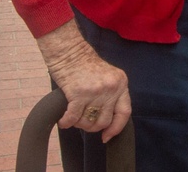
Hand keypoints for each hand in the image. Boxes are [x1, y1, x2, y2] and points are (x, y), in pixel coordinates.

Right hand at [37, 20, 131, 142]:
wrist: (70, 52)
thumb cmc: (85, 65)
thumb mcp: (108, 77)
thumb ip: (112, 95)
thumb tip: (107, 121)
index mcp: (121, 84)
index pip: (125, 112)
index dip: (116, 128)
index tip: (107, 136)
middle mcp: (111, 88)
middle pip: (104, 121)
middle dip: (92, 127)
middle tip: (83, 123)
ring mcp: (96, 91)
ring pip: (88, 121)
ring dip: (78, 124)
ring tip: (73, 117)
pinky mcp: (79, 93)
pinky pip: (73, 118)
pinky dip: (66, 122)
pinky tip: (63, 121)